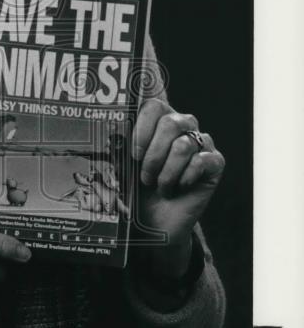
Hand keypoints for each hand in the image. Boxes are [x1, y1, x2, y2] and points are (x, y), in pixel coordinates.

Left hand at [131, 98, 224, 277]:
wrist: (155, 222)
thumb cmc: (137, 190)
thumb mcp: (123, 168)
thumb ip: (120, 148)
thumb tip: (112, 136)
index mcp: (158, 121)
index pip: (154, 106)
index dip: (142, 128)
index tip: (134, 154)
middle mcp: (183, 127)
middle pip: (171, 123)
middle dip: (153, 155)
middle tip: (145, 177)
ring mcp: (201, 143)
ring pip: (184, 145)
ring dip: (166, 172)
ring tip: (160, 186)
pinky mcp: (215, 163)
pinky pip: (202, 162)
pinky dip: (184, 179)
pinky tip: (178, 188)